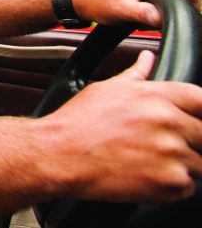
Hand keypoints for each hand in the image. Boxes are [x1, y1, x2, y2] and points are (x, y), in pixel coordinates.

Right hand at [46, 51, 201, 202]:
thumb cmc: (79, 122)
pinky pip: (188, 187)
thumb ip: (135, 74)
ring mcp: (172, 153)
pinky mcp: (170, 182)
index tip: (193, 121)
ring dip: (184, 165)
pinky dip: (173, 186)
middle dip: (192, 141)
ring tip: (153, 162)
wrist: (59, 154)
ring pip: (201, 163)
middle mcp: (168, 122)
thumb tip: (147, 59)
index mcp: (156, 96)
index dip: (200, 112)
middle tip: (166, 146)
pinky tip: (148, 176)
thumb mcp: (107, 89)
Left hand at [74, 0, 201, 27]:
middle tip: (167, 20)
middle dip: (179, 6)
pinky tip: (148, 15)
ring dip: (168, 8)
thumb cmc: (97, 2)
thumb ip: (145, 14)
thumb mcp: (122, 11)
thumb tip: (165, 18)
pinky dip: (160, 7)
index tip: (196, 12)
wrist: (82, 0)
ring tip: (150, 18)